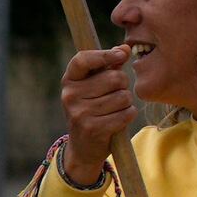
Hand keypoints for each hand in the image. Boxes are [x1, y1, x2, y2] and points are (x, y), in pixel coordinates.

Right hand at [55, 45, 139, 181]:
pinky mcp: (93, 129)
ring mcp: (80, 113)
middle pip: (114, 78)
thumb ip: (109, 65)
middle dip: (123, 85)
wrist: (83, 147)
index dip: (104, 55)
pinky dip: (128, 115)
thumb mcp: (95, 86)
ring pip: (122, 97)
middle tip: (116, 94)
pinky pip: (125, 114)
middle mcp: (70, 96)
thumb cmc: (92, 109)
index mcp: (69, 81)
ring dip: (126, 102)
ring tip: (115, 109)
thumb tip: (123, 48)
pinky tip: (118, 119)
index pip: (83, 59)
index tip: (121, 55)